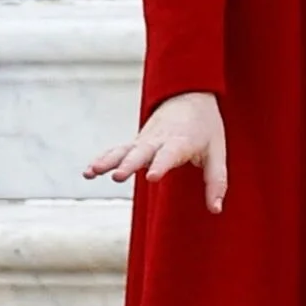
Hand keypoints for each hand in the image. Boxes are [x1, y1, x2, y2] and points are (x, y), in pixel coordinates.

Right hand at [87, 90, 227, 213]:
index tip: (151, 177)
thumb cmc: (206, 127)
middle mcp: (159, 139)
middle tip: (118, 176)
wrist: (189, 95)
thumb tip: (215, 210)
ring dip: (107, 160)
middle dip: (129, 164)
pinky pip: (117, 150)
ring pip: (123, 149)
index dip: (160, 165)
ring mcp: (144, 139)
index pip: (169, 154)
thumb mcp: (218, 152)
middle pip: (141, 152)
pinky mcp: (137, 142)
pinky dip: (102, 158)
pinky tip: (88, 172)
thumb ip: (216, 181)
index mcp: (181, 141)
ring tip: (91, 172)